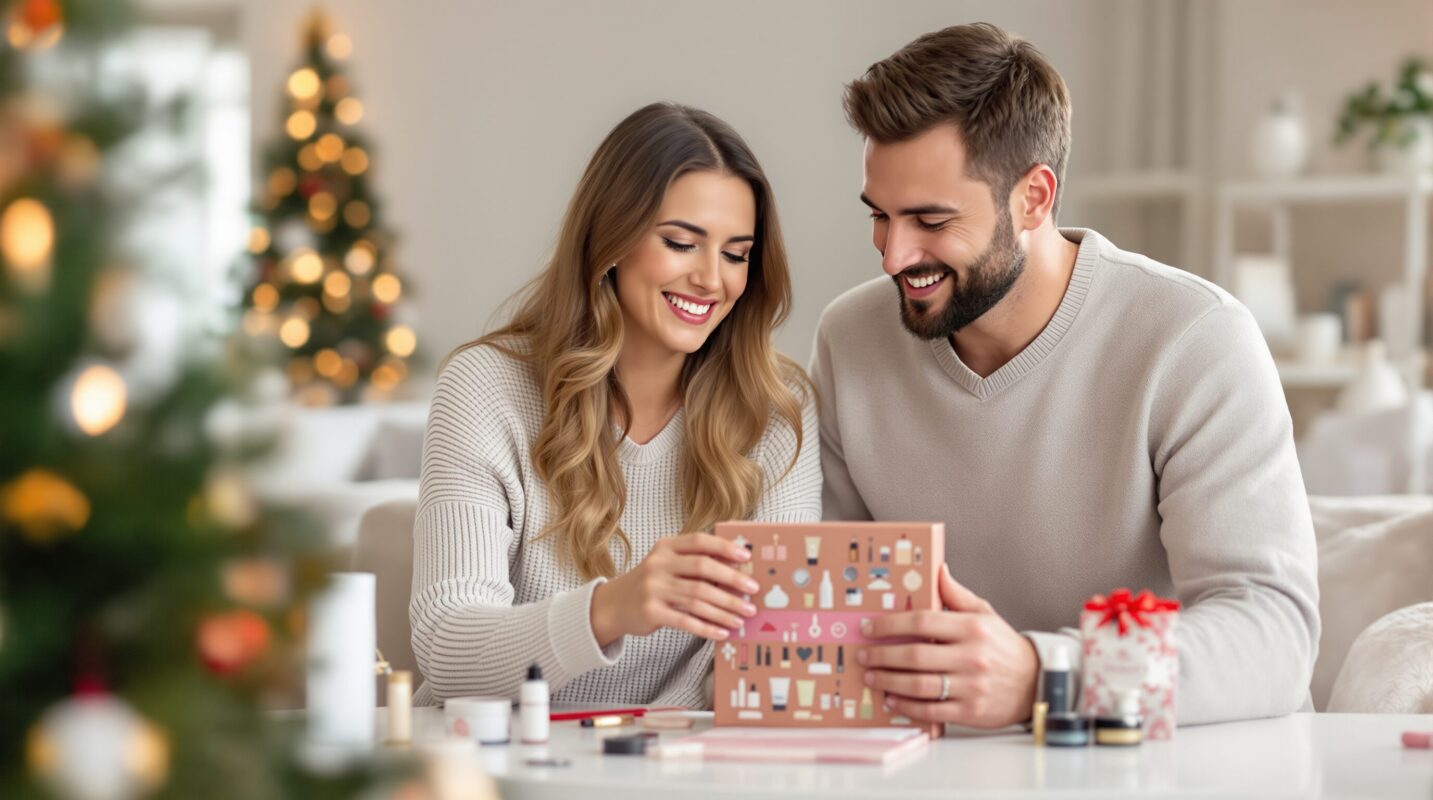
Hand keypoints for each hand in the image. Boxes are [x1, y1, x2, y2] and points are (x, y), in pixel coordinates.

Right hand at [590, 532, 758, 646]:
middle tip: (753, 591)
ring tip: (743, 616)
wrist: (613, 605)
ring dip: (725, 608)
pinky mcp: (651, 612)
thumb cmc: (650, 584)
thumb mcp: (665, 565)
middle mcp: (658, 565)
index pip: (699, 542)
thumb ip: (693, 563)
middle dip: (732, 580)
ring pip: (698, 598)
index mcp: (666, 548)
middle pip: (703, 569)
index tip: (747, 557)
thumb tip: (736, 572)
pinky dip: (707, 627)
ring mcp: (653, 589)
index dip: (725, 548)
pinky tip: (723, 632)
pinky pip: (686, 621)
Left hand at [857, 562, 1038, 727]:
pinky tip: (892, 699)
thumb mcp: (984, 614)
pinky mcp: (970, 711)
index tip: (868, 627)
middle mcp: (971, 656)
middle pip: (915, 655)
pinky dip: (907, 706)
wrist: (1035, 682)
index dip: (889, 625)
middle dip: (882, 655)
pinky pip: (931, 710)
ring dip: (889, 681)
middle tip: (864, 655)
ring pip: (919, 685)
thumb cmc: (1004, 646)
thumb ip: (957, 594)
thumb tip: (938, 570)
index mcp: (972, 627)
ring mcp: (971, 686)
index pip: (922, 621)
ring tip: (872, 676)